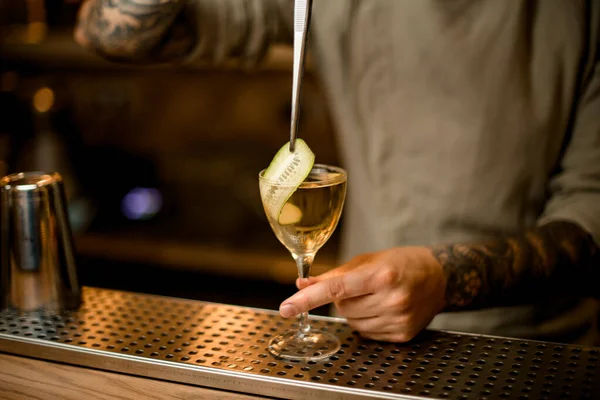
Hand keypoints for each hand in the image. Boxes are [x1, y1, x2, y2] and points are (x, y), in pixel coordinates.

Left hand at [279, 247, 446, 342]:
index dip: (307, 300)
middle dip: (343, 298)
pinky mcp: (402, 334)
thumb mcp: (367, 261)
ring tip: (375, 296)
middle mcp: (391, 299)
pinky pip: (366, 333)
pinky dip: (367, 322)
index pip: (335, 290)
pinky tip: (382, 308)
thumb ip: (333, 275)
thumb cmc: (400, 263)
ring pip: (351, 322)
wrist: (438, 277)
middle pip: (341, 308)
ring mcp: (398, 320)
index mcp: (381, 275)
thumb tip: (302, 284)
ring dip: (354, 311)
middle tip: (363, 286)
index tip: (286, 308)